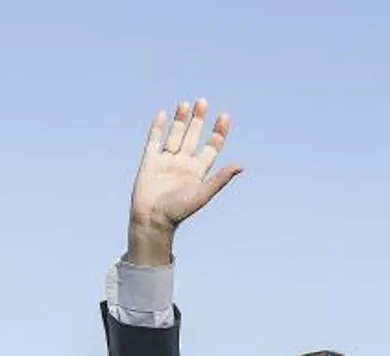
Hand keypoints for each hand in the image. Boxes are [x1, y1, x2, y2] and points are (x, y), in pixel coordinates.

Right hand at [126, 98, 241, 263]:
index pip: (211, 148)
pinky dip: (157, 128)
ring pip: (175, 135)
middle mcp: (183, 164)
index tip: (224, 117)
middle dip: (198, 120)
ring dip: (180, 120)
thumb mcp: (203, 194)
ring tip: (185, 103)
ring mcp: (166, 162)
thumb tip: (240, 166)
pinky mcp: (149, 162)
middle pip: (193, 137)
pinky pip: (154, 141)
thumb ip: (220, 178)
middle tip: (203, 102)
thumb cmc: (178, 211)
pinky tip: (163, 115)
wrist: (152, 220)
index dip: (218, 133)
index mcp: (198, 172)